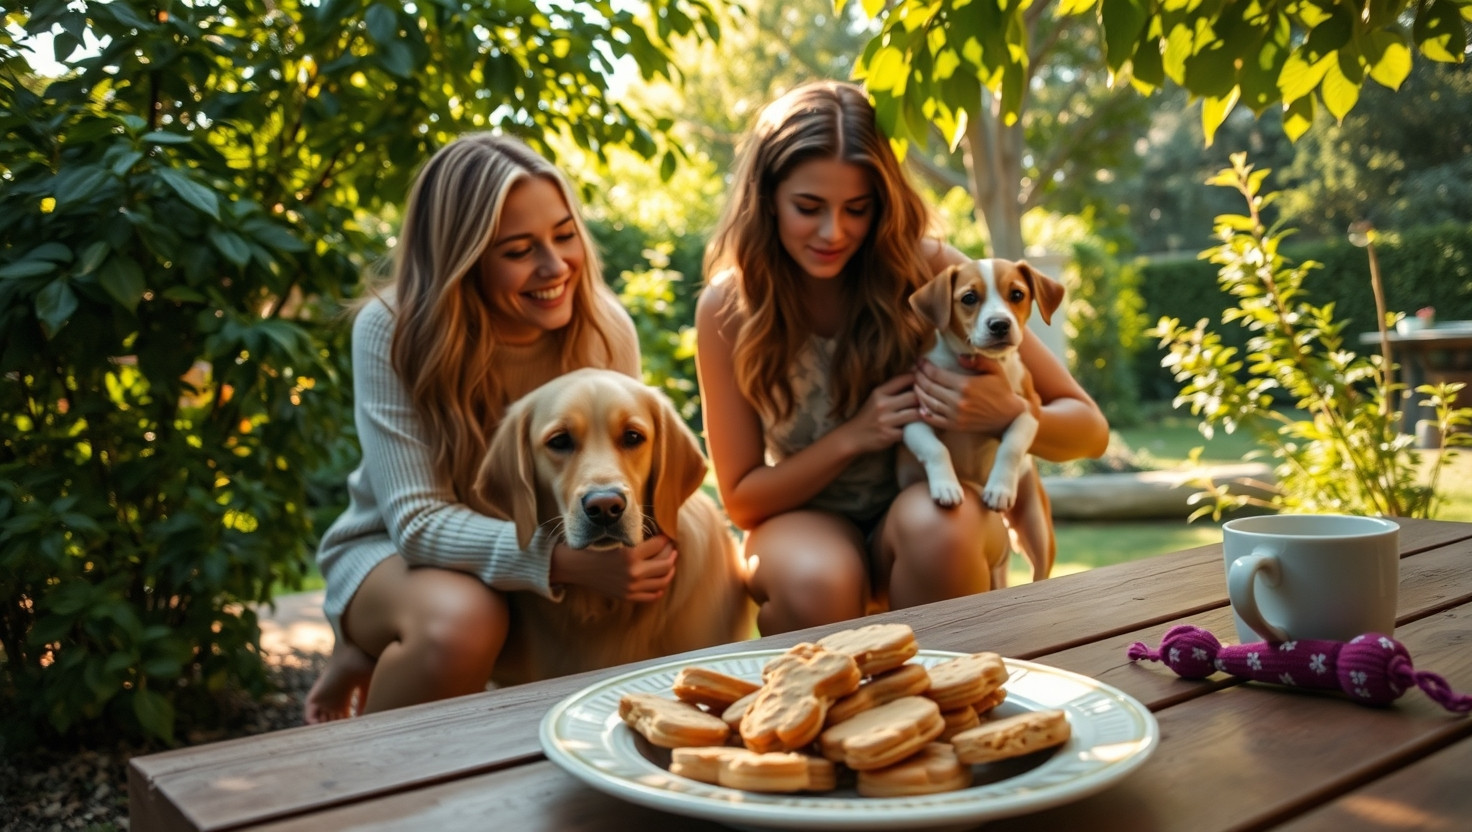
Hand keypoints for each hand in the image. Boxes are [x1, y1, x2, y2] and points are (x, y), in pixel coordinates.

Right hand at [550, 534, 677, 601]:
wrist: (578, 567)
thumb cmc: (596, 548)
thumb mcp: (617, 539)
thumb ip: (637, 541)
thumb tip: (660, 537)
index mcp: (631, 554)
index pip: (660, 545)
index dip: (666, 538)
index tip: (667, 535)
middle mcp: (634, 572)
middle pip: (666, 563)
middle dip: (672, 553)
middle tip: (672, 548)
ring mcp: (632, 587)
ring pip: (663, 580)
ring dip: (670, 570)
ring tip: (670, 562)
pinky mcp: (628, 597)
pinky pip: (652, 595)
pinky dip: (660, 587)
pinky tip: (660, 580)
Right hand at [839, 373, 919, 453]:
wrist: (853, 436)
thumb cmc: (868, 416)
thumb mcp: (875, 397)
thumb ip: (893, 389)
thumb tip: (916, 377)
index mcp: (879, 392)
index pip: (904, 379)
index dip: (918, 378)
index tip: (925, 381)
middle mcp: (882, 404)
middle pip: (914, 396)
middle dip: (924, 398)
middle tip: (932, 401)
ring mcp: (886, 421)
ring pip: (916, 413)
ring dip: (923, 414)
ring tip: (927, 414)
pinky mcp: (889, 435)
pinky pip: (910, 430)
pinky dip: (916, 429)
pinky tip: (919, 427)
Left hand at [914, 357, 1038, 434]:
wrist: (1009, 417)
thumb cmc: (1002, 391)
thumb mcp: (994, 370)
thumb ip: (977, 360)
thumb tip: (959, 356)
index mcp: (965, 385)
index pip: (936, 374)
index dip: (924, 367)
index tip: (919, 361)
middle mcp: (957, 401)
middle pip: (929, 387)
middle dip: (918, 377)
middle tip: (914, 371)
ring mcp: (955, 415)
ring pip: (928, 402)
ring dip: (918, 392)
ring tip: (915, 384)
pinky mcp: (955, 426)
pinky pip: (933, 419)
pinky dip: (923, 411)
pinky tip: (919, 404)